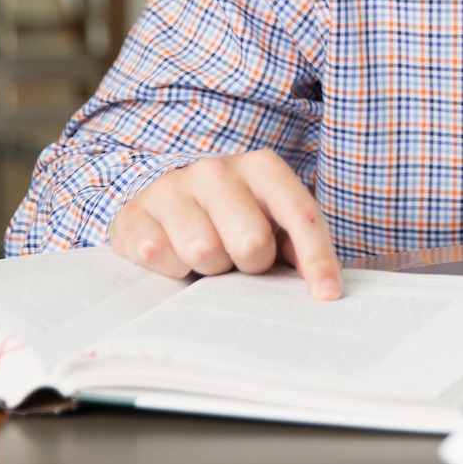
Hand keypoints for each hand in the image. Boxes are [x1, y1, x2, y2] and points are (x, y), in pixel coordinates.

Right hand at [108, 149, 342, 298]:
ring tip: (205, 256)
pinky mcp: (134, 214)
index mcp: (262, 168)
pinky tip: (173, 255)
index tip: (328, 294)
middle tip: (238, 260)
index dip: (318, 257)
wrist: (160, 200)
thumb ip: (297, 245)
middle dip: (250, 264)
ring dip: (208, 268)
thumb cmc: (228, 219)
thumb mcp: (269, 223)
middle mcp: (217, 170)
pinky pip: (161, 258)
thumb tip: (324, 285)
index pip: (300, 213)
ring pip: (204, 252)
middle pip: (251, 242)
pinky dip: (171, 270)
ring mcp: (172, 187)